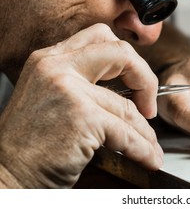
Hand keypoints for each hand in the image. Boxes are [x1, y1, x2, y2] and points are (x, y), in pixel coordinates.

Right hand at [0, 24, 162, 187]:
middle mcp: (57, 66)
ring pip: (126, 106)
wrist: (6, 177)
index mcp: (51, 58)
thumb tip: (126, 86)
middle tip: (149, 106)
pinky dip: (142, 148)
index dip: (128, 60)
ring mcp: (68, 89)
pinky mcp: (81, 116)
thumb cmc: (30, 144)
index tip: (137, 85)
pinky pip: (125, 132)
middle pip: (121, 52)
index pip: (102, 38)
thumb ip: (83, 82)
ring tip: (150, 145)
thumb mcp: (53, 97)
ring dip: (145, 130)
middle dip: (145, 79)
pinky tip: (147, 157)